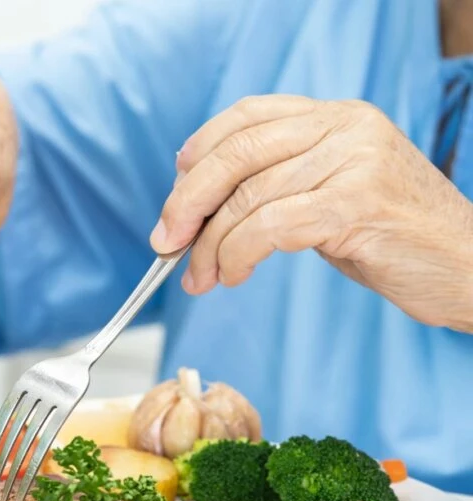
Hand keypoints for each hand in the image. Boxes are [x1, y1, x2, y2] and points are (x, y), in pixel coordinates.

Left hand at [152, 94, 472, 332]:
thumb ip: (279, 187)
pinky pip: (269, 227)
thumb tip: (199, 209)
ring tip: (199, 277)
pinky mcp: (357, 204)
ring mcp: (354, 162)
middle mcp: (345, 127)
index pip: (247, 116)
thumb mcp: (331, 195)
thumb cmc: (395, 238)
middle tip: (166, 242)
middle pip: (236, 153)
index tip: (175, 193)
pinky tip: (231, 275)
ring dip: (209, 244)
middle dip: (188, 201)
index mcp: (337, 116)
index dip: (200, 151)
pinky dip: (237, 254)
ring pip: (248, 197)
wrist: (470, 268)